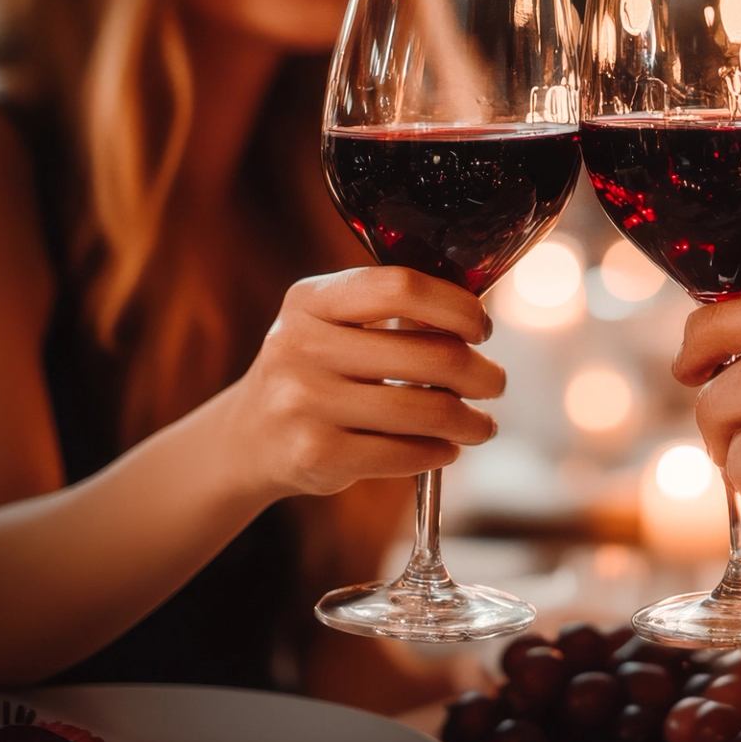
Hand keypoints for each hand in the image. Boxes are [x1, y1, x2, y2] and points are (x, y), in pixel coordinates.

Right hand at [227, 267, 503, 502]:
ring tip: (482, 424)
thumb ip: (388, 313)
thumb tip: (474, 320)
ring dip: (469, 420)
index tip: (481, 328)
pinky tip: (446, 448)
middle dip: (479, 372)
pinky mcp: (314, 454)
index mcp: (310, 300)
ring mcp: (303, 402)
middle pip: (427, 353)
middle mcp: (300, 345)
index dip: (457, 306)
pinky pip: (403, 453)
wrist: (246, 439)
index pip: (400, 287)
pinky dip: (438, 452)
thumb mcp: (329, 325)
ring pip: (422, 409)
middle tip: (494, 383)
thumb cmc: (313, 372)